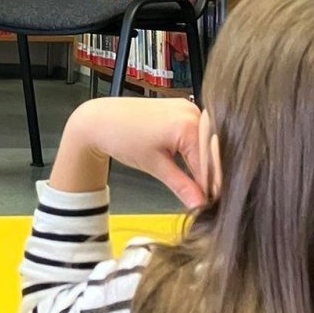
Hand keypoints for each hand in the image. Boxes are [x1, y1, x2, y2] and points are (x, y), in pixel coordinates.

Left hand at [50, 97, 207, 209]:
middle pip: (212, 152)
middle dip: (210, 176)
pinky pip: (199, 133)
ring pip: (207, 143)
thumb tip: (200, 204)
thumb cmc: (121, 137)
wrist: (101, 120)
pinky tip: (192, 164)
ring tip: (199, 185)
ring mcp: (188, 108)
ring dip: (205, 163)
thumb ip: (181, 185)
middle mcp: (193, 112)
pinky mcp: (183, 109)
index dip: (210, 187)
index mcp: (188, 125)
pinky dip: (197, 150)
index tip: (211, 204)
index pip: (209, 164)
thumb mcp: (154, 166)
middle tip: (206, 198)